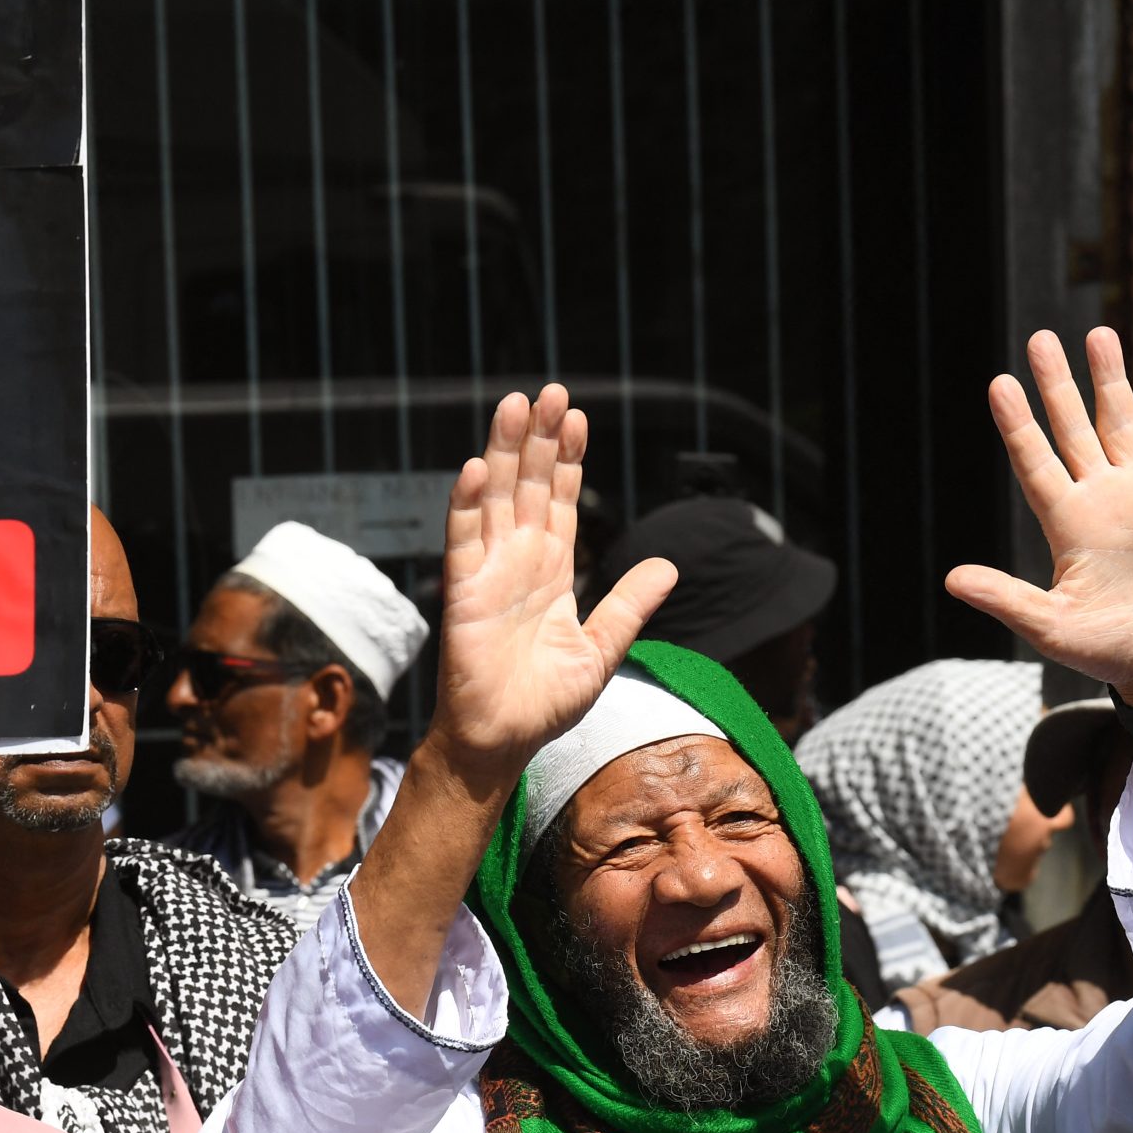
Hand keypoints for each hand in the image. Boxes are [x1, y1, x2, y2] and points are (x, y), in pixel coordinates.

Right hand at [426, 386, 675, 784]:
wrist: (503, 740)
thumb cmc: (545, 704)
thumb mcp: (602, 650)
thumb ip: (629, 605)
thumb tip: (669, 566)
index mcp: (553, 571)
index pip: (563, 501)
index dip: (570, 459)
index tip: (580, 417)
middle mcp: (519, 561)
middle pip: (530, 486)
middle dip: (541, 439)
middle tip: (552, 391)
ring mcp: (489, 572)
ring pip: (497, 498)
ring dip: (505, 452)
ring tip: (517, 406)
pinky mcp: (464, 592)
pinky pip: (463, 539)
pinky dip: (468, 503)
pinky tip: (480, 467)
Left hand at [947, 329, 1132, 709]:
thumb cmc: (1111, 652)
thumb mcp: (1052, 627)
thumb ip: (1007, 599)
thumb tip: (952, 580)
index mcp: (1067, 523)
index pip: (1035, 460)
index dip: (1018, 423)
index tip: (1000, 384)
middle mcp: (1102, 499)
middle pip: (1074, 428)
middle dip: (1058, 384)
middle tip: (1041, 338)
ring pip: (1125, 422)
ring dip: (1113, 380)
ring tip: (1098, 333)